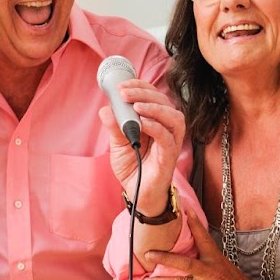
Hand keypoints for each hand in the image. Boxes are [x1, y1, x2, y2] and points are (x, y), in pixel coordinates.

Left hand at [98, 79, 185, 217]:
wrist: (138, 194)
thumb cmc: (133, 167)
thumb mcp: (117, 144)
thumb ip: (114, 126)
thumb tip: (106, 108)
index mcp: (156, 121)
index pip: (154, 96)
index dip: (141, 86)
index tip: (123, 85)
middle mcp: (167, 129)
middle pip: (165, 102)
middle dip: (144, 93)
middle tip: (125, 93)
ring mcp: (171, 143)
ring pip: (174, 118)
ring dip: (155, 108)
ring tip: (137, 105)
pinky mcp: (169, 157)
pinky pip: (168, 138)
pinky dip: (156, 127)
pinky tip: (142, 123)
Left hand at [141, 216, 264, 279]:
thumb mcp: (225, 266)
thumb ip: (208, 259)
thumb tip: (189, 251)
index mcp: (216, 259)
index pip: (204, 238)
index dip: (194, 223)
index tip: (185, 210)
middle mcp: (210, 272)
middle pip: (184, 263)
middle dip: (164, 258)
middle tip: (148, 254)